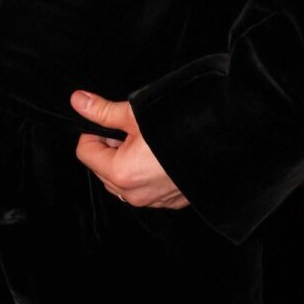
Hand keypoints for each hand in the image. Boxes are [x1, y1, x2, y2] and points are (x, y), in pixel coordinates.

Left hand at [70, 92, 189, 209]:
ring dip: (127, 161)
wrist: (223, 142)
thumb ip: (103, 111)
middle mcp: (135, 194)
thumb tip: (79, 101)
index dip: (93, 131)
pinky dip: (146, 173)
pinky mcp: (172, 201)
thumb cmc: (181, 128)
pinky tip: (161, 154)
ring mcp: (155, 201)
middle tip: (130, 129)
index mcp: (121, 173)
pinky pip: (146, 189)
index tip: (108, 121)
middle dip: (110, 147)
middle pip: (102, 168)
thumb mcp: (136, 114)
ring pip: (123, 182)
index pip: (86, 152)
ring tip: (147, 141)